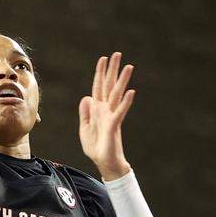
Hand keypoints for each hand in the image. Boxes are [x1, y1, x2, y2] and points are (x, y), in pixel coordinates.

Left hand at [79, 52, 135, 180]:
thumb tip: (86, 97)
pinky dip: (125, 102)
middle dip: (113, 70)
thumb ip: (85, 113)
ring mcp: (111, 116)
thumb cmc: (96, 147)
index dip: (100, 73)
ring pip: (117, 95)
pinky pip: (119, 112)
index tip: (104, 58)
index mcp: (97, 110)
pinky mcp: (114, 126)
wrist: (104, 163)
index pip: (98, 87)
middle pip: (109, 86)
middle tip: (118, 54)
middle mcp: (106, 110)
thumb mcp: (84, 128)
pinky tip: (131, 92)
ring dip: (122, 81)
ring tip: (129, 66)